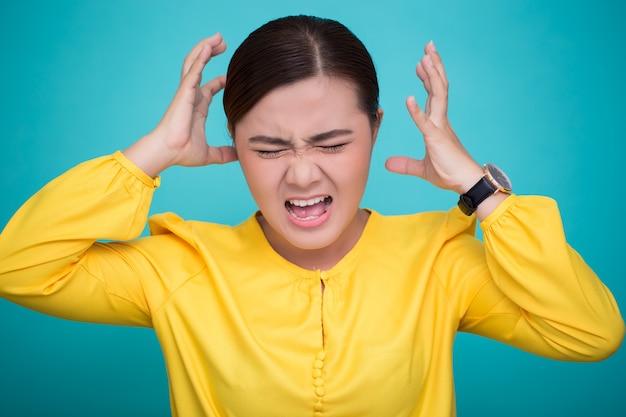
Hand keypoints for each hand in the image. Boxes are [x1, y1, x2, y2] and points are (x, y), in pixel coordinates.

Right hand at [125, 34, 237, 176]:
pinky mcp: (185, 92)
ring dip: (205, 48)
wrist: (168, 152)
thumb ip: (224, 154)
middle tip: (224, 43)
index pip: (209, 88)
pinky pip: (193, 70)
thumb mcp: (210, 154)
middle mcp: (191, 96)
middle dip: (211, 54)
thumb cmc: (182, 152)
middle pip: (200, 68)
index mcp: (197, 107)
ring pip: (195, 63)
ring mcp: (187, 92)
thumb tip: (239, 156)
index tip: (230, 78)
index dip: (220, 81)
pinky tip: (208, 47)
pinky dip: (200, 58)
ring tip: (218, 37)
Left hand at [385, 41, 482, 194]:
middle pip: (438, 88)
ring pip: (438, 96)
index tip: (421, 64)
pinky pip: (425, 123)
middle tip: (428, 47)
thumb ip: (405, 164)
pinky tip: (408, 98)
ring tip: (426, 56)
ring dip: (431, 76)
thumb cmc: (449, 174)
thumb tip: (387, 163)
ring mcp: (440, 128)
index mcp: (438, 125)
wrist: (466, 183)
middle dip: (433, 67)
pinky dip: (416, 111)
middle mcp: (441, 121)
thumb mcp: (422, 169)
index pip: (433, 96)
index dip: (427, 79)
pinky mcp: (437, 140)